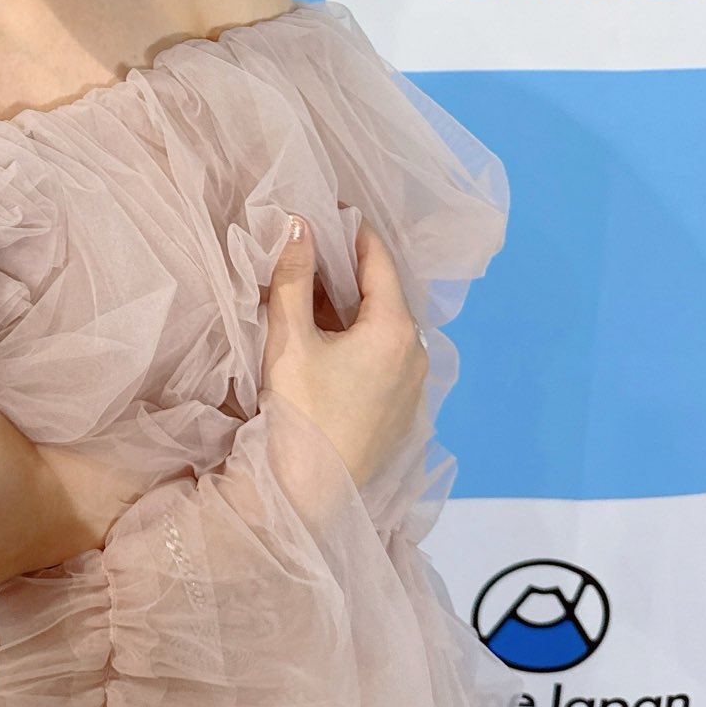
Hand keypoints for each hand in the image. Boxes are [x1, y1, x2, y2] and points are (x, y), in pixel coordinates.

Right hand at [259, 215, 428, 487]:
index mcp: (395, 329)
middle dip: (348, 269)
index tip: (327, 211)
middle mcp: (415, 355)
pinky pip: (384, 358)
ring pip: (384, 328)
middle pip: (384, 293)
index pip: (378, 259)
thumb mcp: (290, 338)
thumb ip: (292, 275)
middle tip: (311, 248)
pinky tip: (326, 341)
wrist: (307, 496)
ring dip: (351, 306)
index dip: (352, 230)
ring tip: (311, 292)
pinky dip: (358, 338)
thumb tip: (297, 222)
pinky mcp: (402, 413)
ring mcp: (413, 388)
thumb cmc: (300, 413)